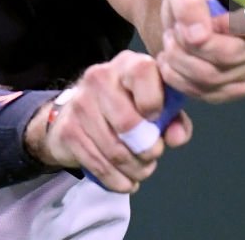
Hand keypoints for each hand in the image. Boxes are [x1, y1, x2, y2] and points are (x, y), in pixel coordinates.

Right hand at [26, 51, 191, 192]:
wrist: (76, 113)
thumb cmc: (125, 106)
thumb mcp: (154, 104)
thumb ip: (173, 118)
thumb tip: (176, 137)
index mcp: (126, 64)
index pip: (142, 72)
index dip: (154, 102)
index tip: (156, 120)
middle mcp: (99, 77)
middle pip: (128, 122)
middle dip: (148, 149)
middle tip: (152, 155)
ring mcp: (80, 104)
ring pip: (115, 150)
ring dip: (135, 169)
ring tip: (142, 170)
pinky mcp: (68, 131)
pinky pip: (99, 165)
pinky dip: (117, 180)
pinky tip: (126, 181)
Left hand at [157, 0, 244, 102]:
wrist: (188, 20)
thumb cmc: (193, 0)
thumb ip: (190, 6)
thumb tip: (198, 36)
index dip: (226, 26)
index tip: (199, 21)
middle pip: (227, 56)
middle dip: (189, 45)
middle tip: (173, 31)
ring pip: (212, 78)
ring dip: (180, 61)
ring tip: (170, 42)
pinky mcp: (233, 89)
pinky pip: (205, 93)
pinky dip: (179, 79)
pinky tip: (169, 62)